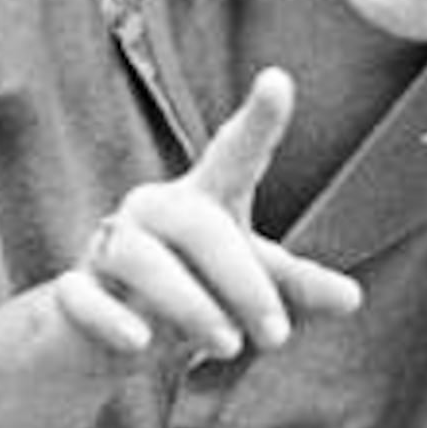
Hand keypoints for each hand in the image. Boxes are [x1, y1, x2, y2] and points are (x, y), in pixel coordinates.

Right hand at [52, 68, 365, 364]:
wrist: (101, 341)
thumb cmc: (188, 298)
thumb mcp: (247, 292)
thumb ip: (296, 291)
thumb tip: (353, 298)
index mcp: (202, 202)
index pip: (233, 156)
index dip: (257, 121)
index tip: (278, 81)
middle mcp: (152, 212)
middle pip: (197, 223)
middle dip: (242, 280)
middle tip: (275, 336)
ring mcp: (107, 249)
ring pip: (139, 257)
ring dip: (188, 303)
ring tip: (226, 347)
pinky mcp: (73, 295)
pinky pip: (83, 296)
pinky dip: (110, 317)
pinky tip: (139, 343)